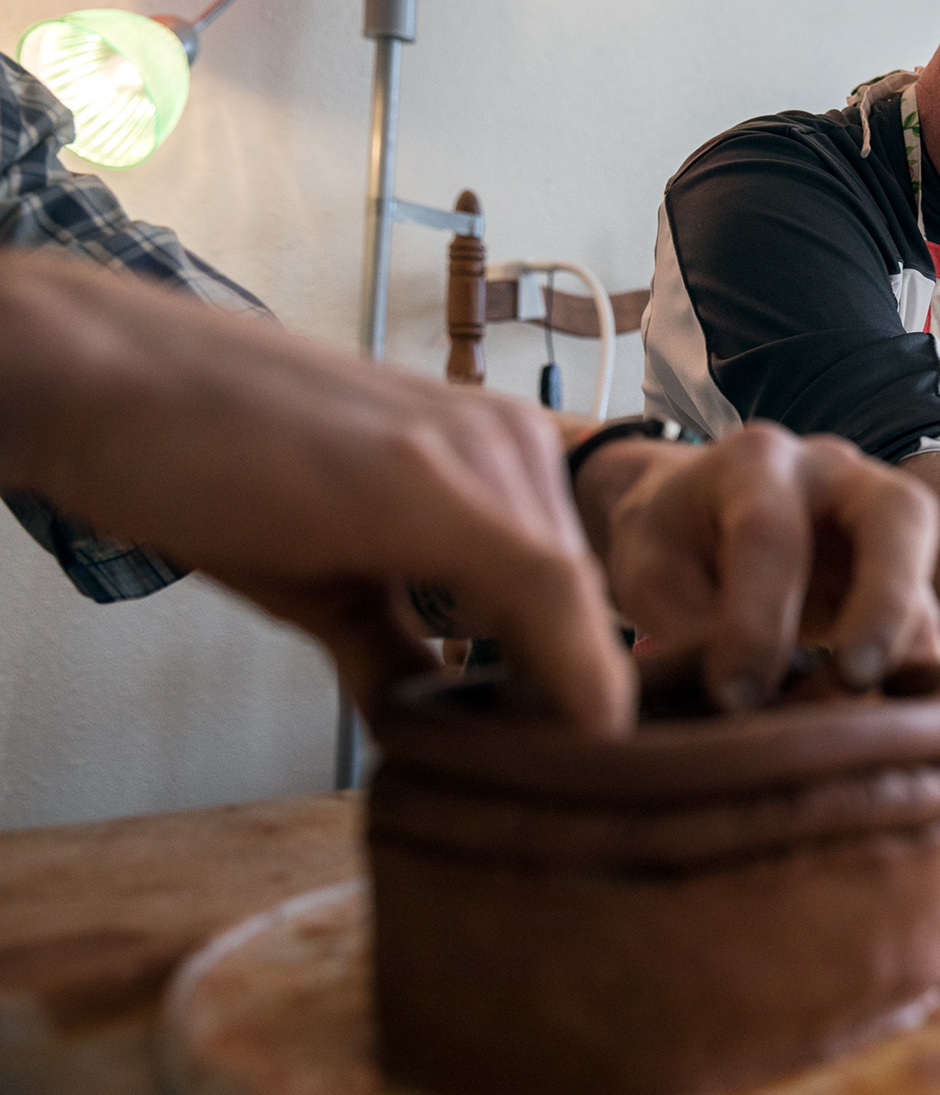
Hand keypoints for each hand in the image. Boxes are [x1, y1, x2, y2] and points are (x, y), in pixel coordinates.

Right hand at [2, 254, 632, 732]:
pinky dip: (556, 678)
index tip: (552, 781)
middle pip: (587, 609)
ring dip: (553, 710)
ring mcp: (484, 451)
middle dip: (562, 712)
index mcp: (502, 459)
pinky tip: (528, 749)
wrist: (106, 383)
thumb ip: (394, 650)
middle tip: (531, 801)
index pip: (578, 599)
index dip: (572, 701)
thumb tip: (431, 733)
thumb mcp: (326, 581)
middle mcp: (515, 444)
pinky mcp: (435, 478)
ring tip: (503, 782)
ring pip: (576, 606)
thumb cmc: (207, 472)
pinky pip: (542, 589)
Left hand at [574, 422, 939, 709]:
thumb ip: (691, 627)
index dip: (754, 622)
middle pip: (900, 514)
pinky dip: (908, 682)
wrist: (699, 519)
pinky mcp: (903, 580)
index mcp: (757, 462)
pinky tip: (872, 725)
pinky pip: (925, 630)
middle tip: (855, 678)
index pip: (769, 532)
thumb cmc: (672, 543)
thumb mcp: (650, 574)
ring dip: (893, 659)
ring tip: (842, 726)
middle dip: (883, 602)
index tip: (733, 697)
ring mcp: (881, 526)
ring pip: (924, 580)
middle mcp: (837, 476)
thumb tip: (747, 704)